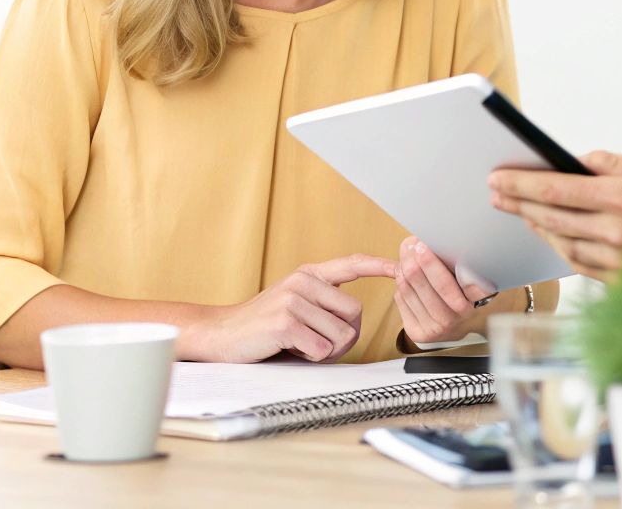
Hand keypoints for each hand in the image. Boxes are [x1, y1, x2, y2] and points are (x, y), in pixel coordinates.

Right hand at [195, 254, 396, 362]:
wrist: (221, 334)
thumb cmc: (263, 326)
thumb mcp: (294, 304)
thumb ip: (323, 303)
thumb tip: (355, 320)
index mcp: (308, 275)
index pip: (351, 264)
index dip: (378, 266)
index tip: (399, 267)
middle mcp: (303, 281)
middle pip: (355, 315)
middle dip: (343, 337)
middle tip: (315, 341)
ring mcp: (294, 300)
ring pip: (341, 336)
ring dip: (325, 350)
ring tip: (299, 344)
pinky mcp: (286, 322)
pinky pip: (322, 350)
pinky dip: (310, 357)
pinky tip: (289, 349)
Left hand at [392, 236, 493, 344]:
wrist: (450, 329)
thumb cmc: (455, 293)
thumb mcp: (460, 276)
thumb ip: (450, 260)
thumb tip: (426, 239)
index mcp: (476, 300)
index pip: (468, 282)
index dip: (443, 264)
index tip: (427, 244)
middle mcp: (459, 317)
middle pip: (436, 284)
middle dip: (420, 260)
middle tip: (412, 242)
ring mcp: (439, 329)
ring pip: (413, 290)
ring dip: (405, 267)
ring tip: (406, 252)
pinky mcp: (419, 334)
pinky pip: (402, 299)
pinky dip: (400, 282)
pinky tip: (403, 273)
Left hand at [487, 151, 621, 281]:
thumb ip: (610, 164)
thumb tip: (575, 161)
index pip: (555, 189)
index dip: (520, 184)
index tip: (497, 179)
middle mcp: (615, 231)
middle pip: (550, 217)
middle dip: (518, 204)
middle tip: (496, 195)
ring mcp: (617, 260)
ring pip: (561, 243)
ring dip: (536, 227)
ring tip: (520, 212)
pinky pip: (580, 264)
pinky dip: (561, 249)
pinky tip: (551, 237)